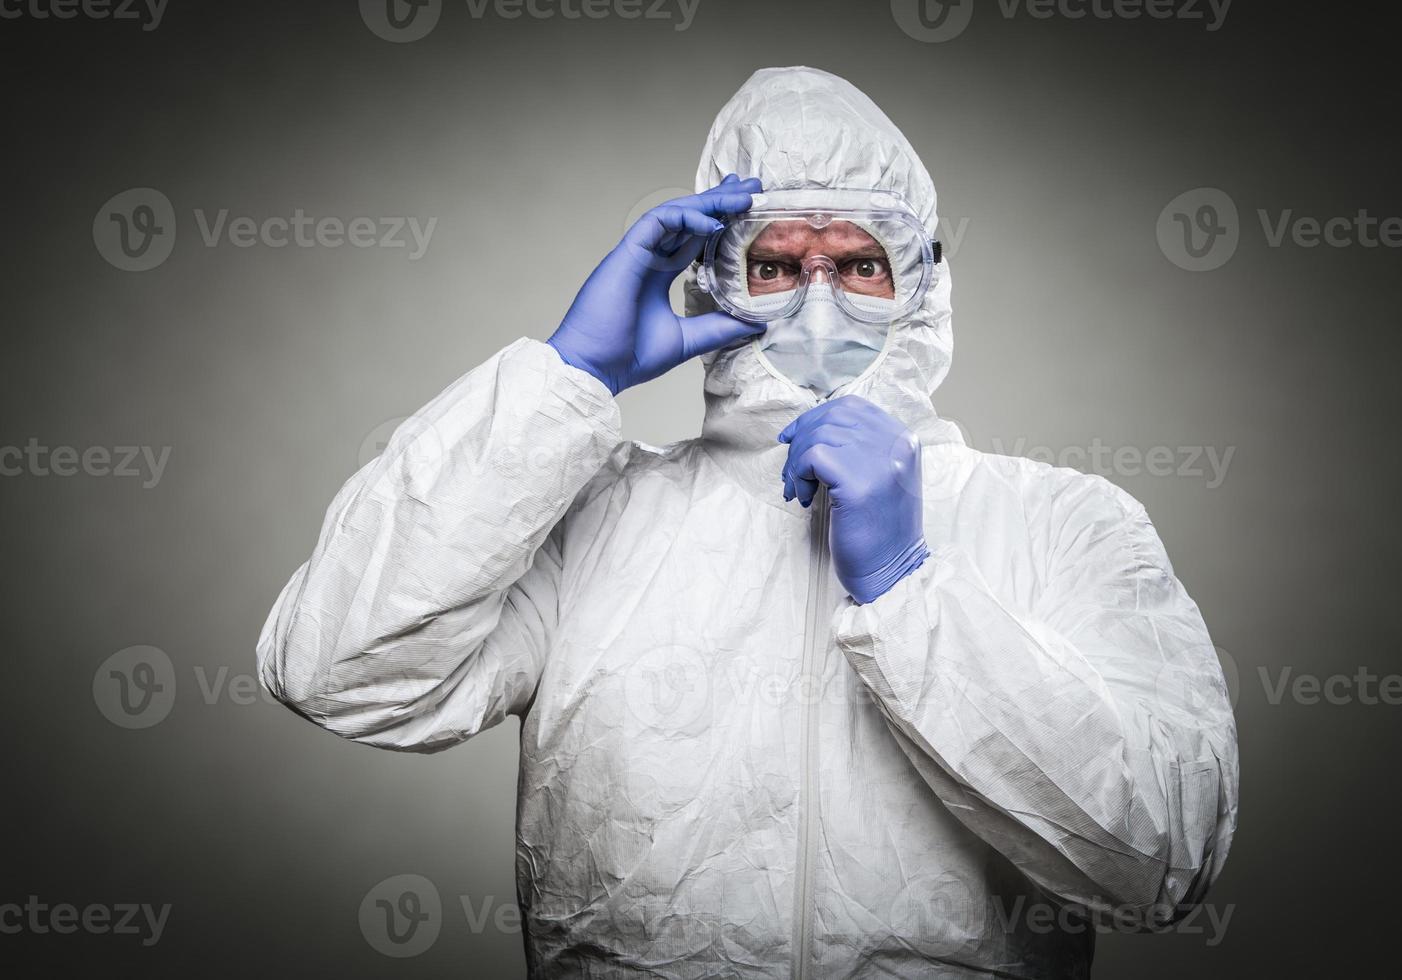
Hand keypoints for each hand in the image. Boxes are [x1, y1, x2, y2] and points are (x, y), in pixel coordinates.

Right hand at [547, 175, 764, 395]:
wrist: (594, 369)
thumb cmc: (627, 356)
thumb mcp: (687, 339)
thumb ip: (719, 328)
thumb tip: (757, 323)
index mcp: (657, 275)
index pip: (691, 238)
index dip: (718, 221)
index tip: (746, 209)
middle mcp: (647, 259)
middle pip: (687, 219)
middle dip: (719, 200)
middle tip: (751, 185)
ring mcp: (636, 253)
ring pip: (675, 213)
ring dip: (709, 202)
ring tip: (742, 194)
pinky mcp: (627, 254)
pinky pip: (658, 222)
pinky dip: (687, 218)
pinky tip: (714, 222)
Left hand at [779, 396, 929, 603]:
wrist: (891, 570)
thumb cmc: (879, 528)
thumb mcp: (880, 476)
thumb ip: (860, 448)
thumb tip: (809, 428)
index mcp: (903, 439)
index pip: (851, 406)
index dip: (815, 418)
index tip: (793, 438)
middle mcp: (895, 443)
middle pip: (831, 417)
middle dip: (801, 440)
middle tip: (792, 472)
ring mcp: (880, 461)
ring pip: (818, 435)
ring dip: (797, 462)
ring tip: (799, 489)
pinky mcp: (858, 482)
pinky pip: (812, 457)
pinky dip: (799, 474)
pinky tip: (805, 497)